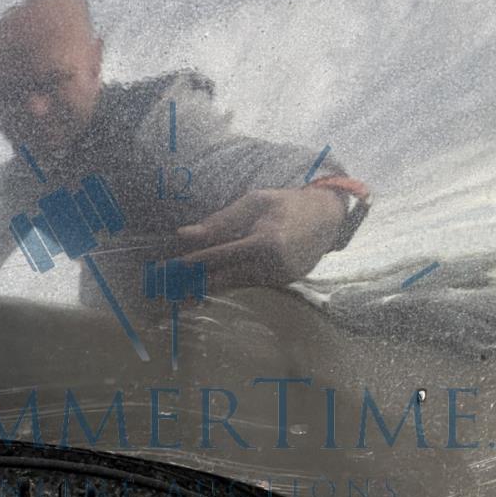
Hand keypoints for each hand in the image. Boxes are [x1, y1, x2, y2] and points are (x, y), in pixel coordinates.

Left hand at [176, 187, 346, 290]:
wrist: (328, 217)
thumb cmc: (287, 204)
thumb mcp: (255, 201)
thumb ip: (220, 220)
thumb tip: (185, 234)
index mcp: (266, 241)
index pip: (220, 255)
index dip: (193, 263)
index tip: (170, 269)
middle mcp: (273, 264)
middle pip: (225, 277)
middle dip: (194, 283)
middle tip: (167, 291)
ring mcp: (280, 277)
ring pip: (236, 284)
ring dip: (207, 288)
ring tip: (180, 295)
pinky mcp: (283, 283)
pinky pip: (249, 284)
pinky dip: (228, 284)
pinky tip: (207, 290)